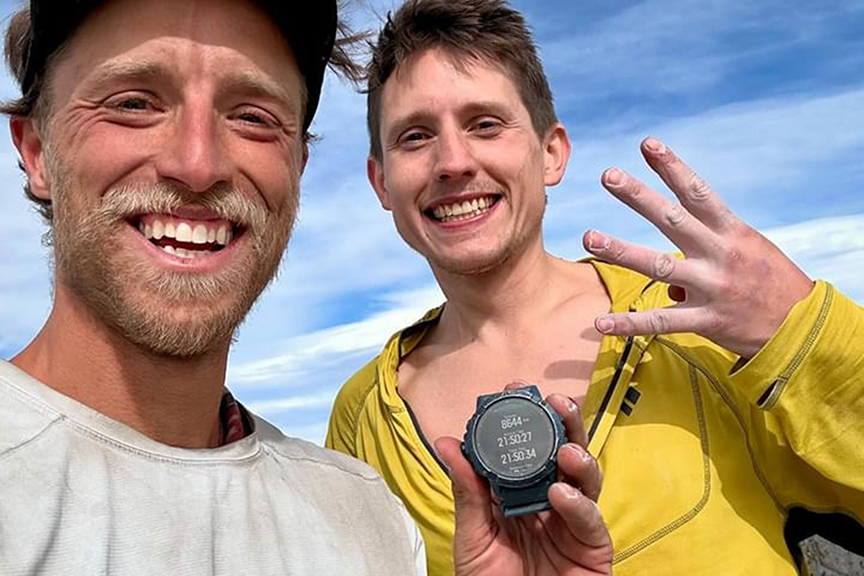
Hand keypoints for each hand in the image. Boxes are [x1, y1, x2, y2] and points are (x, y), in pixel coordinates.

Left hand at [436, 393, 612, 575]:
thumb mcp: (473, 536)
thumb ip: (467, 491)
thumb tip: (447, 443)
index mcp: (521, 491)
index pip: (526, 446)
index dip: (523, 418)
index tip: (511, 390)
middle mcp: (551, 499)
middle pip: (564, 450)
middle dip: (563, 421)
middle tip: (554, 400)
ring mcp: (574, 521)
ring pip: (587, 476)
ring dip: (579, 455)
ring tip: (565, 449)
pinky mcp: (593, 548)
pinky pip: (592, 520)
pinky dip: (579, 504)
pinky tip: (562, 494)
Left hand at [583, 137, 813, 357]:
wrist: (805, 327)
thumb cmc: (770, 281)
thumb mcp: (748, 252)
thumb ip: (707, 248)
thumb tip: (670, 274)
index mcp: (732, 231)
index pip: (698, 192)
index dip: (673, 167)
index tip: (648, 144)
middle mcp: (721, 254)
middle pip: (673, 219)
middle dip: (639, 196)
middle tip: (608, 175)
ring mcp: (712, 287)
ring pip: (660, 266)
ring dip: (621, 252)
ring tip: (589, 238)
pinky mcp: (707, 321)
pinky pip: (662, 322)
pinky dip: (630, 323)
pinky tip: (600, 322)